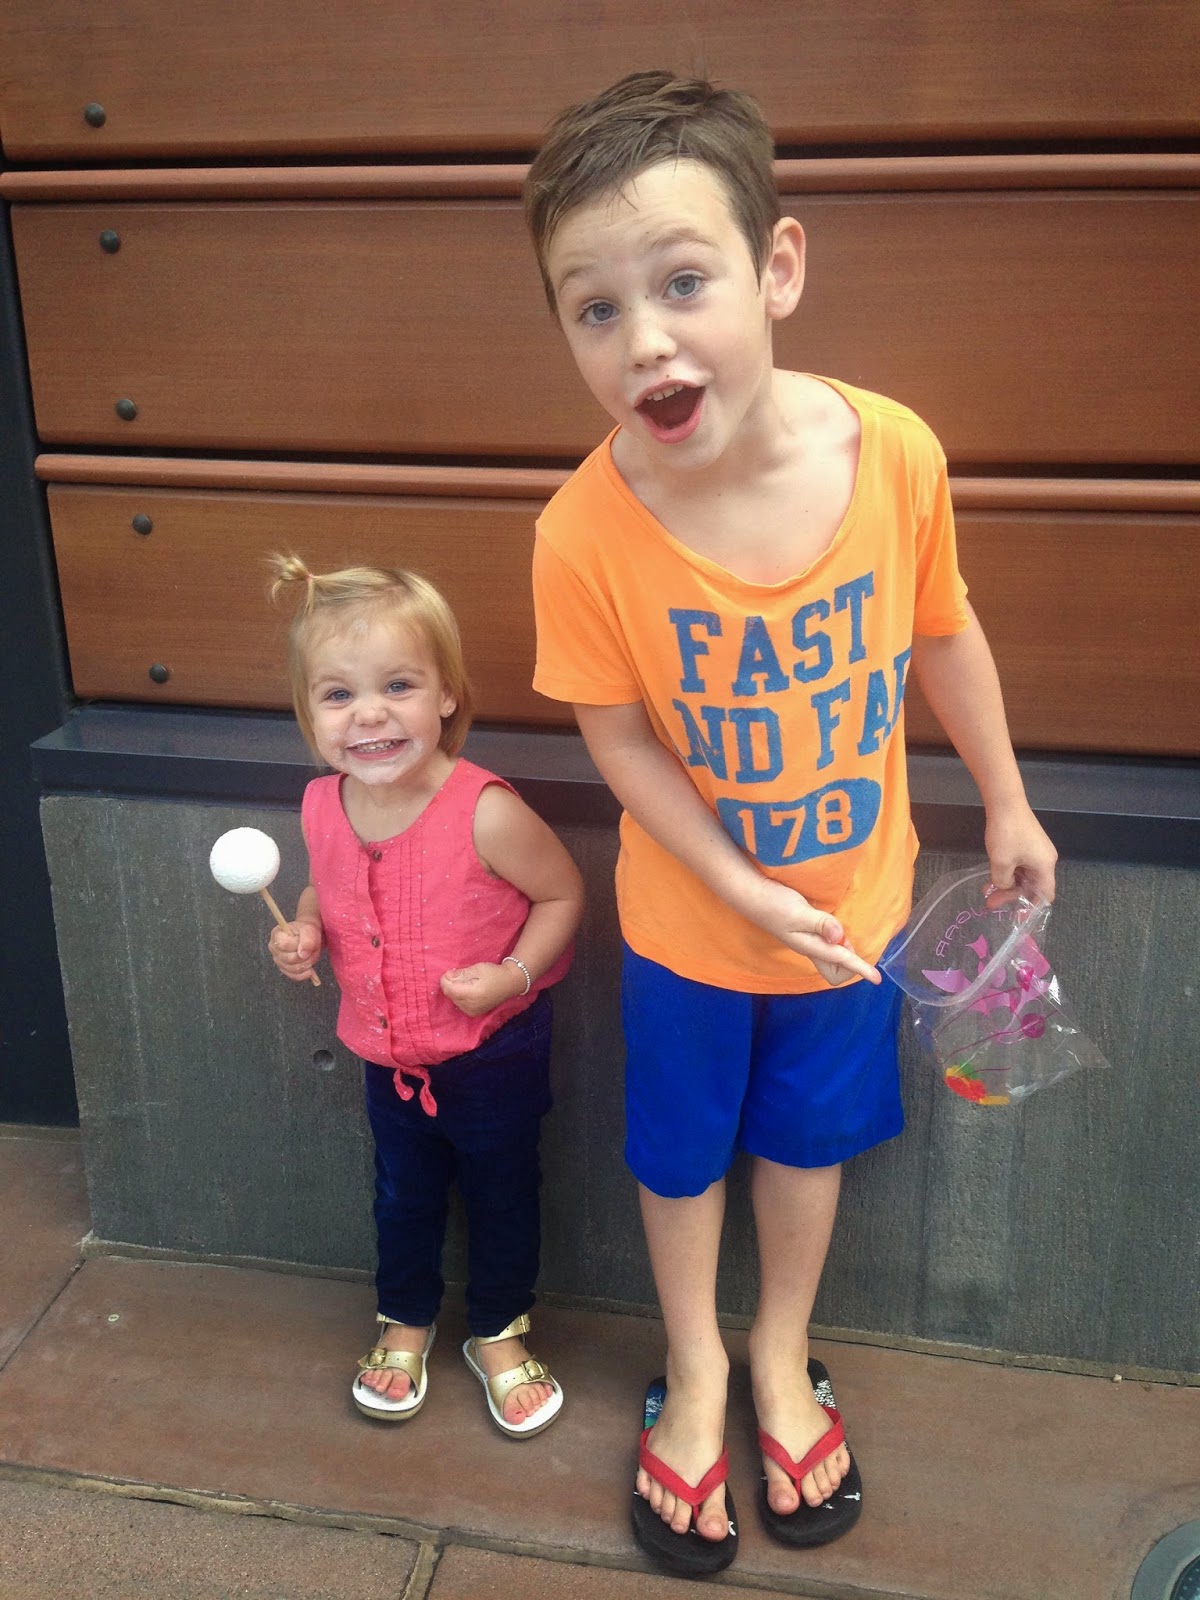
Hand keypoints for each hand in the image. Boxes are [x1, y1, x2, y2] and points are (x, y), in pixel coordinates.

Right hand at [268, 919, 322, 982]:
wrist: (308, 936)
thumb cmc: (307, 931)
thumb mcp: (309, 929)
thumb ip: (307, 939)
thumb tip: (302, 955)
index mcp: (276, 935)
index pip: (284, 944)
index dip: (298, 945)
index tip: (306, 940)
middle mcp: (274, 948)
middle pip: (289, 959)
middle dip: (306, 956)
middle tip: (313, 950)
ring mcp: (278, 960)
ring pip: (292, 969)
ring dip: (307, 964)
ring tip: (311, 956)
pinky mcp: (284, 969)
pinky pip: (294, 976)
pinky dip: (304, 974)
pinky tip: (310, 969)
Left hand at [440, 961, 526, 1017]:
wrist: (510, 983)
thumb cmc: (494, 973)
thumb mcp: (477, 968)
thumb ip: (460, 974)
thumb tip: (447, 977)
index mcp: (472, 994)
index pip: (449, 990)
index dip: (445, 980)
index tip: (450, 972)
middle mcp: (471, 1006)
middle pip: (450, 995)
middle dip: (451, 984)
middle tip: (460, 975)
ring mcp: (472, 1012)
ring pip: (454, 1000)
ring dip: (455, 991)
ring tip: (467, 983)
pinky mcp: (474, 1014)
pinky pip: (460, 1004)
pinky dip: (460, 997)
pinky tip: (469, 991)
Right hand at [750, 879, 880, 985]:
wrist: (751, 895)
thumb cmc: (774, 903)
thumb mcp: (799, 911)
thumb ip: (821, 923)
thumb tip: (840, 938)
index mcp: (810, 947)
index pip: (841, 961)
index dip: (861, 969)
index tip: (877, 978)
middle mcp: (809, 948)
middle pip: (835, 972)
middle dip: (849, 964)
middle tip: (847, 941)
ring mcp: (806, 942)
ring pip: (831, 960)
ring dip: (843, 953)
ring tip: (840, 932)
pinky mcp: (804, 932)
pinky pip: (827, 947)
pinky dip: (836, 943)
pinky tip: (834, 929)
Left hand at [984, 802, 1057, 904]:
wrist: (1005, 802)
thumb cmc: (1006, 833)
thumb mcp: (1001, 863)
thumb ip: (1003, 881)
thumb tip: (1003, 886)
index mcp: (1045, 866)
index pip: (1045, 895)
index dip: (1032, 908)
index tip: (1017, 916)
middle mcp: (1045, 860)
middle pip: (1032, 886)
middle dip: (1012, 895)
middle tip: (991, 903)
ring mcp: (1036, 851)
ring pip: (1024, 876)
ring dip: (1007, 884)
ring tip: (988, 891)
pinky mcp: (1028, 843)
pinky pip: (1020, 864)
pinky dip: (1008, 872)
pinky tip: (992, 877)